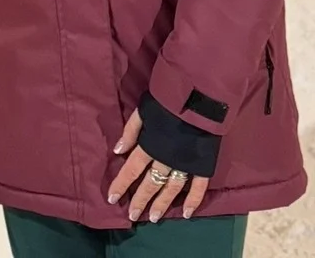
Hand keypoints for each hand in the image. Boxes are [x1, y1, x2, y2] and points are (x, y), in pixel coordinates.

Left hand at [108, 108, 208, 222]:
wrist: (198, 98)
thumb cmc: (168, 102)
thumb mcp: (143, 110)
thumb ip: (131, 131)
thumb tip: (117, 150)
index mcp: (150, 145)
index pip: (132, 169)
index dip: (121, 184)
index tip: (112, 199)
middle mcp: (166, 159)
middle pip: (150, 183)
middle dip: (140, 200)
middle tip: (133, 216)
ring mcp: (185, 164)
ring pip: (171, 189)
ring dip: (162, 203)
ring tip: (154, 217)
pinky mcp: (202, 164)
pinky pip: (198, 187)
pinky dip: (193, 201)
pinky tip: (186, 214)